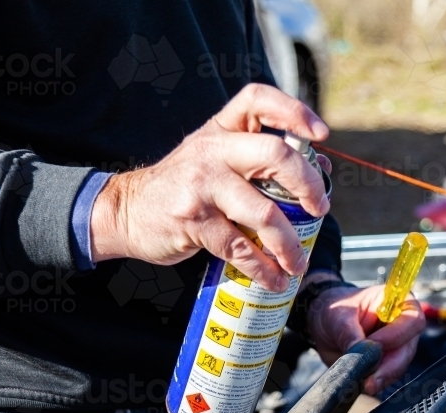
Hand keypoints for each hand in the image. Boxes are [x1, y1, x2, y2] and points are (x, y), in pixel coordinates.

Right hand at [90, 83, 329, 291]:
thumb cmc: (183, 186)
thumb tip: (317, 168)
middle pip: (275, 155)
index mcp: (221, 129)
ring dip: (289, 244)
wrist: (126, 211)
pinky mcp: (193, 221)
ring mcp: (202, 185)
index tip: (320, 134)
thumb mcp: (214, 159)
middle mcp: (212, 150)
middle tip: (320, 209)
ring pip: (264, 213)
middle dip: (307, 185)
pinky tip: (273, 279)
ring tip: (298, 263)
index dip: (293, 111)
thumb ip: (257, 159)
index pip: (258, 100)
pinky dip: (262, 268)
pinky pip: (240, 248)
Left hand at [305, 278, 425, 394]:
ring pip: (399, 366)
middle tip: (370, 380)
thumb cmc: (334, 309)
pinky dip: (376, 382)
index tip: (375, 346)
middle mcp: (402, 325)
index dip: (397, 335)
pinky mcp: (387, 364)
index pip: (412, 319)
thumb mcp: (338, 315)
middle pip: (408, 348)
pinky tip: (362, 384)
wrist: (323, 326)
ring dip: (382, 377)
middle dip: (390, 366)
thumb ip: (350, 333)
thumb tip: (362, 354)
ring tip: (363, 384)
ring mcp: (396, 346)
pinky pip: (387, 377)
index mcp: (396, 302)